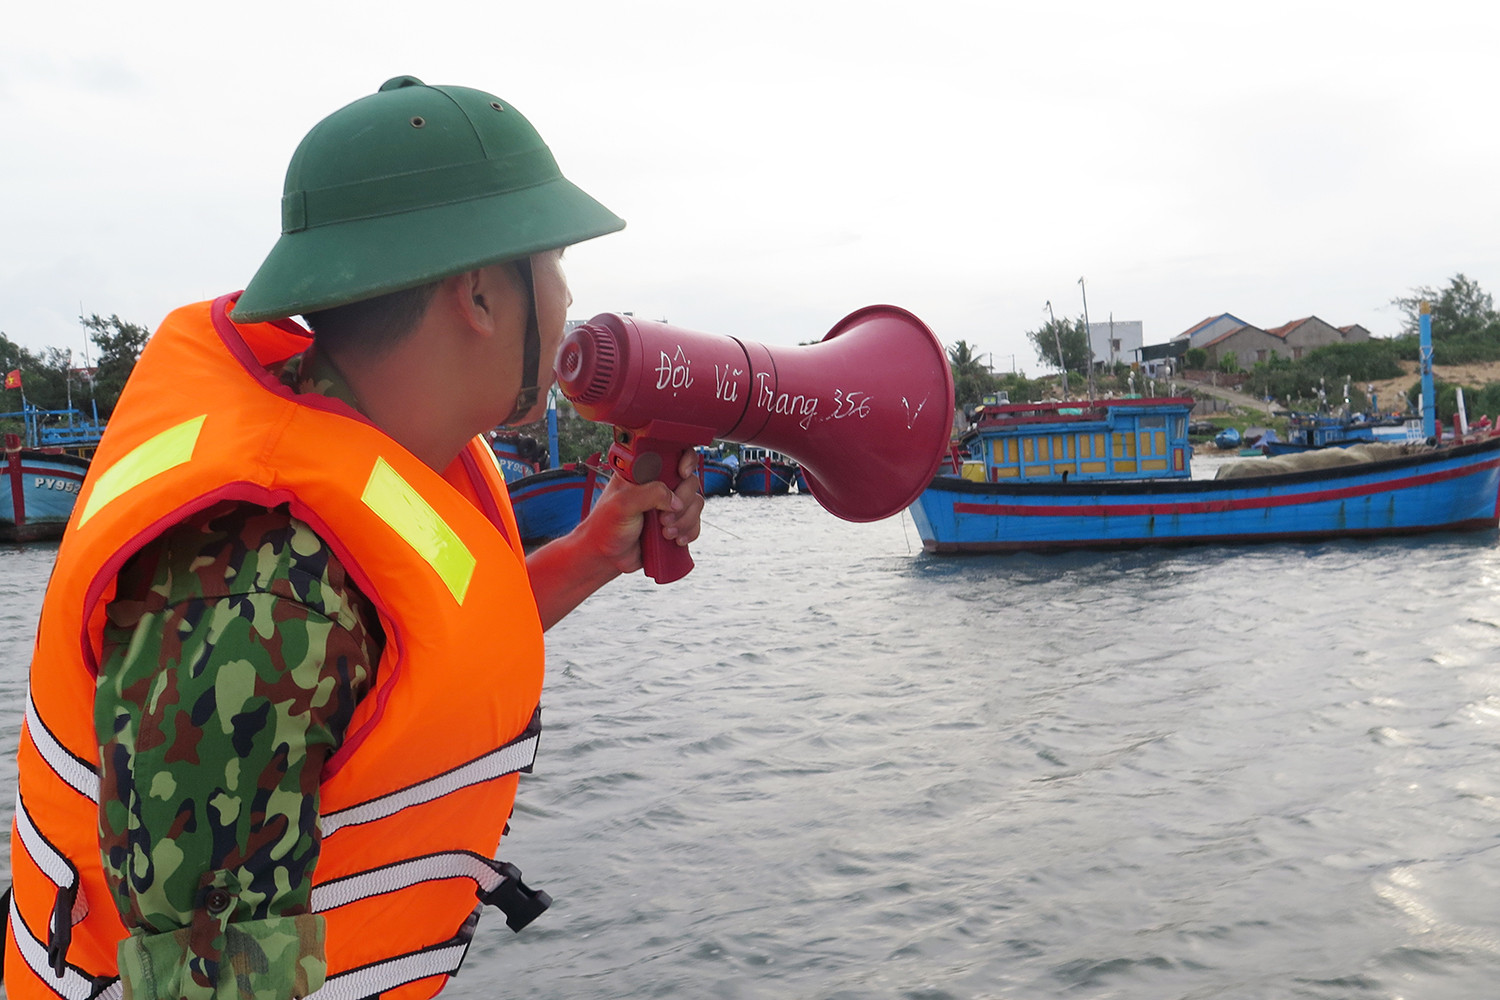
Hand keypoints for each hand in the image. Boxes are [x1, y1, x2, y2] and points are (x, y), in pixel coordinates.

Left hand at [580, 449, 704, 574]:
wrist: (607, 557)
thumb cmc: (606, 526)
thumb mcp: (623, 504)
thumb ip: (649, 494)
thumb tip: (674, 499)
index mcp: (643, 471)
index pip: (673, 454)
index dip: (685, 461)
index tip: (682, 474)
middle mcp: (658, 485)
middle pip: (690, 481)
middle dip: (682, 502)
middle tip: (663, 518)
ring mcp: (668, 504)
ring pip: (695, 503)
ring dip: (685, 520)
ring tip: (665, 532)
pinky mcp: (675, 523)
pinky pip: (695, 522)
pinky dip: (690, 531)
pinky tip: (676, 539)